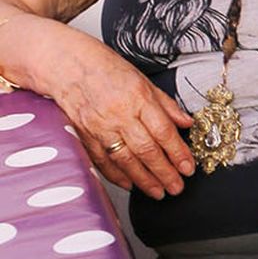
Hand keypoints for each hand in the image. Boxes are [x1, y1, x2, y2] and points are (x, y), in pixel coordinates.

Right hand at [39, 27, 192, 198]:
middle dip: (164, 172)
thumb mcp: (143, 80)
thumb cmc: (107, 69)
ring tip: (158, 191)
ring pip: (125, 160)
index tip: (188, 167)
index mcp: (138, 97)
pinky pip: (102, 161)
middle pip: (146, 150)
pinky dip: (117, 176)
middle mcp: (119, 114)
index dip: (177, 153)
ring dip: (144, 180)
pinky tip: (130, 185)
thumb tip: (186, 123)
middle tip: (177, 187)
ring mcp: (100, 127)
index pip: (163, 131)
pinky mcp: (84, 136)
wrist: (68, 66)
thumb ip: (166, 105)